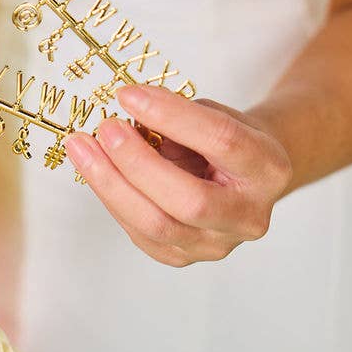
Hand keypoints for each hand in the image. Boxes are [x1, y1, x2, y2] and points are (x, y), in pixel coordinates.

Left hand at [62, 85, 292, 266]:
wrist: (241, 179)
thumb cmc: (226, 142)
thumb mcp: (213, 116)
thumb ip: (178, 118)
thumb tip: (127, 115)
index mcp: (268, 170)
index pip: (221, 141)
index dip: (171, 116)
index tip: (128, 95)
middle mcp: (248, 216)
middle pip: (189, 200)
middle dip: (137, 162)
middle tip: (105, 128)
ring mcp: (215, 245)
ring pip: (156, 225)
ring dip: (111, 184)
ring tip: (83, 148)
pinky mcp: (181, 257)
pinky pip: (138, 233)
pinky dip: (112, 198)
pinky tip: (94, 170)